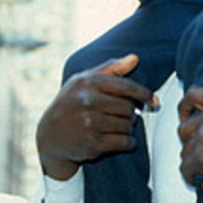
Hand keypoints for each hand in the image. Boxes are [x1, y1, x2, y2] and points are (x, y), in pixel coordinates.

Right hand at [36, 55, 156, 179]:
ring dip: (129, 128)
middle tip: (125, 116)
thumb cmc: (71, 103)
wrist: (50, 135)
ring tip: (119, 127)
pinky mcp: (92, 144)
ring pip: (128, 125)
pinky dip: (129, 143)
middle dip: (132, 113)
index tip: (153, 101)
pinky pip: (125, 142)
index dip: (144, 94)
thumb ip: (111, 68)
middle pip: (128, 108)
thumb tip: (135, 58)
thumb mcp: (84, 81)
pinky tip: (121, 140)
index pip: (127, 87)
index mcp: (88, 83)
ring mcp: (89, 124)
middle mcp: (88, 102)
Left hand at [176, 87, 202, 195]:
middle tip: (199, 150)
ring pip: (185, 150)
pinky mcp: (201, 159)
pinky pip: (185, 168)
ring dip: (192, 160)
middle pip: (184, 127)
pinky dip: (191, 175)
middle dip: (189, 140)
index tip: (185, 116)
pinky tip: (201, 179)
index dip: (185, 107)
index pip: (193, 95)